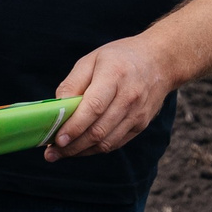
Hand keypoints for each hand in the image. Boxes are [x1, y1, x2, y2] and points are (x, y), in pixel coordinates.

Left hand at [47, 34, 173, 160]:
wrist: (160, 61)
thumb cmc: (120, 58)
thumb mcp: (92, 60)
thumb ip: (72, 83)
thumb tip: (56, 108)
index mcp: (115, 76)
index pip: (93, 107)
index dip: (74, 126)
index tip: (57, 139)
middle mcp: (129, 98)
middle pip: (99, 130)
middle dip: (72, 145)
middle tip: (51, 152)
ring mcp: (137, 114)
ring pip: (106, 142)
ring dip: (81, 151)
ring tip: (60, 153)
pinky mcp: (141, 125)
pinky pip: (115, 143)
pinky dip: (95, 149)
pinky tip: (80, 148)